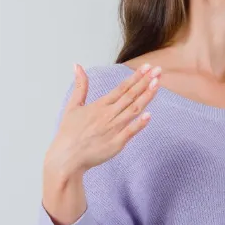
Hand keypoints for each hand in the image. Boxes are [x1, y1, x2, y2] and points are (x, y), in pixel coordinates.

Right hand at [44, 63, 160, 179]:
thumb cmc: (69, 133)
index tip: (147, 67)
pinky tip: (150, 115)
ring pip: (133, 110)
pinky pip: (130, 132)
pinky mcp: (116, 143)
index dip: (136, 77)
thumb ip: (80, 86)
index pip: (121, 88)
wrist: (66, 158)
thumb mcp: (72, 106)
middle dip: (145, 82)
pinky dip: (140, 123)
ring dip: (146, 97)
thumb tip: (77, 66)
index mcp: (99, 105)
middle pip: (130, 95)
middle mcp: (108, 115)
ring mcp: (113, 129)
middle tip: (158, 70)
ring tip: (157, 84)